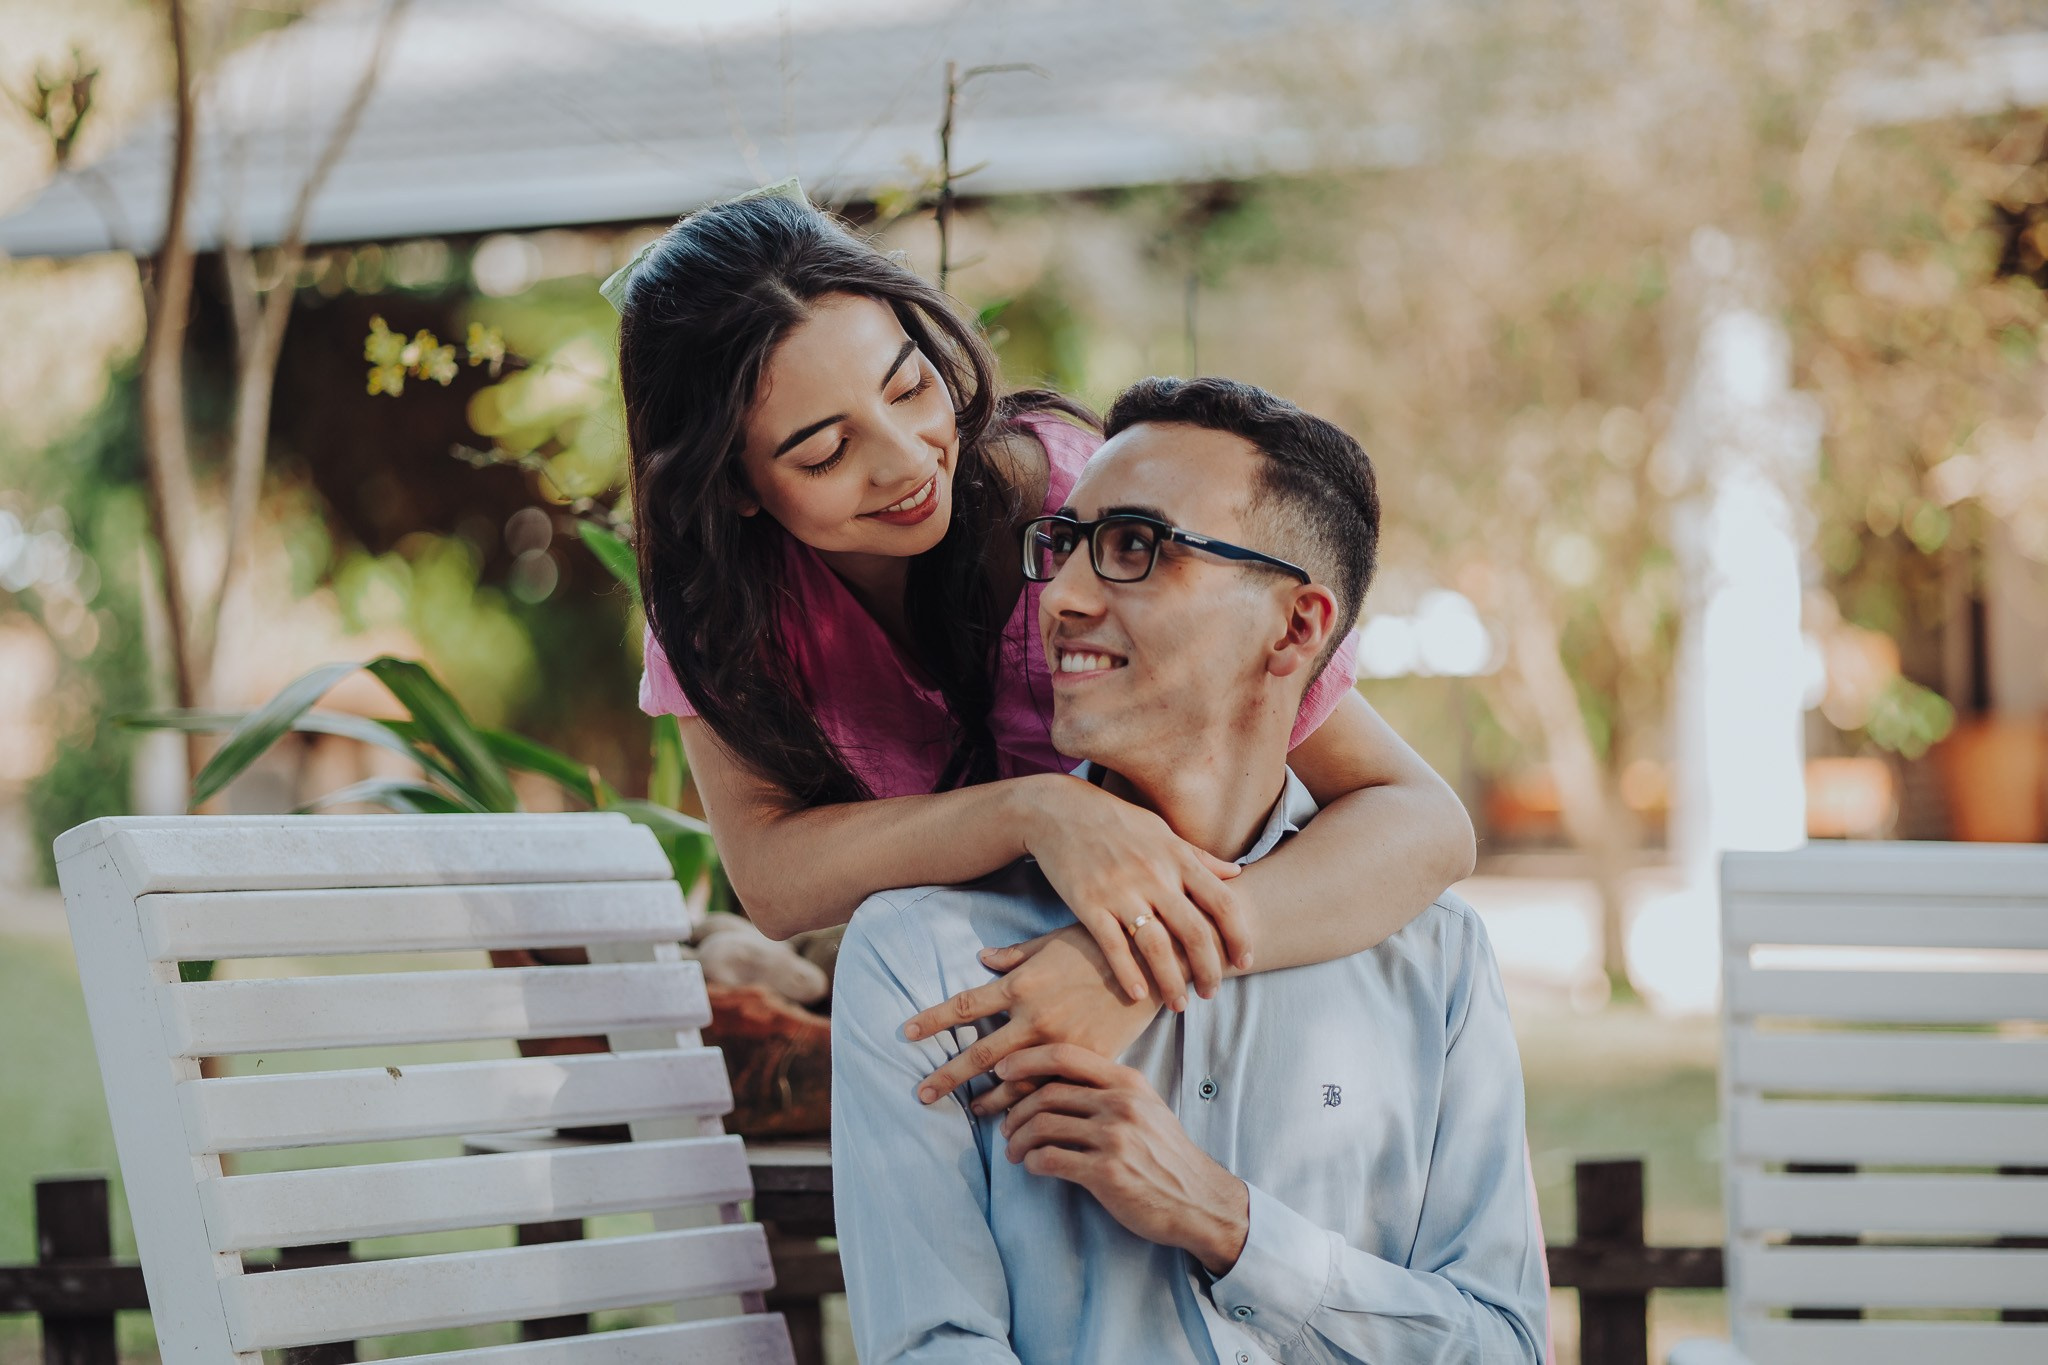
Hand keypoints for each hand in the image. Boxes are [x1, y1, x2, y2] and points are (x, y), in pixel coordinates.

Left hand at [904, 925, 1159, 1110]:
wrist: (1157, 960)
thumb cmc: (1104, 943)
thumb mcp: (1054, 942)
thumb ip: (1015, 957)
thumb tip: (982, 959)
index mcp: (1022, 985)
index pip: (965, 1005)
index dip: (933, 1020)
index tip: (905, 1033)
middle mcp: (1035, 1017)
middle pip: (979, 1054)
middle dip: (947, 1076)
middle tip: (920, 1095)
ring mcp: (1062, 1042)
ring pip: (1013, 1081)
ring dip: (989, 1101)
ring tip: (971, 1114)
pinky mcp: (1091, 1060)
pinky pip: (1054, 1088)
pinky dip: (1033, 1104)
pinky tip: (1023, 1118)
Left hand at [995, 1043, 1249, 1276]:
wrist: (1199, 1200)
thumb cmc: (1166, 1155)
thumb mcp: (1146, 1107)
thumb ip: (1109, 1090)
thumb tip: (1057, 1081)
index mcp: (1128, 1082)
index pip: (1065, 1056)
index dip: (1025, 1060)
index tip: (1002, 1071)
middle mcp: (1120, 1104)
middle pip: (1046, 1093)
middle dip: (1015, 1110)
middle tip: (1005, 1127)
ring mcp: (1115, 1138)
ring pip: (1042, 1125)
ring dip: (1018, 1139)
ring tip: (1014, 1151)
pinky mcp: (1107, 1173)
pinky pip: (1051, 1159)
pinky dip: (1033, 1162)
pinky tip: (1033, 1167)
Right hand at [1014, 773, 1251, 1006]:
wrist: (1059, 811)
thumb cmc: (1116, 821)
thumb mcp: (1162, 831)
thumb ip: (1199, 857)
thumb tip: (1237, 873)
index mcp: (1176, 858)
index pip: (1222, 902)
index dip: (1239, 936)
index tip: (1244, 961)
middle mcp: (1154, 876)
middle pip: (1194, 932)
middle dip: (1208, 970)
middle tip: (1211, 992)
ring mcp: (1120, 891)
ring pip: (1156, 946)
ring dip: (1172, 982)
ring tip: (1179, 1005)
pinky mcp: (1088, 904)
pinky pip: (1113, 946)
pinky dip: (1128, 974)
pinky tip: (1139, 996)